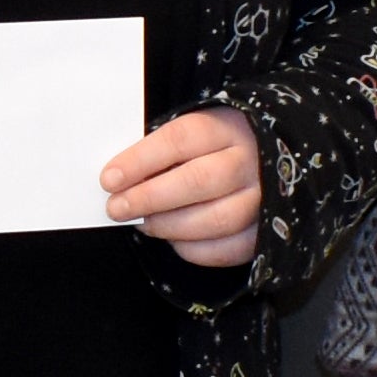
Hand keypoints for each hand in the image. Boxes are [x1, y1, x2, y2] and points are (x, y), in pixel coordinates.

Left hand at [104, 106, 262, 267]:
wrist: (268, 160)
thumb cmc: (215, 148)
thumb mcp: (192, 135)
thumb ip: (160, 153)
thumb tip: (118, 181)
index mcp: (228, 127)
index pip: (180, 139)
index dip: (141, 161)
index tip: (109, 179)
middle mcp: (251, 161)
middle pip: (199, 181)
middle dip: (150, 198)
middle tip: (117, 208)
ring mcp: (264, 198)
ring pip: (216, 219)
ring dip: (169, 226)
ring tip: (144, 224)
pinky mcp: (265, 232)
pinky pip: (228, 249)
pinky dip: (194, 249)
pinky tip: (174, 240)